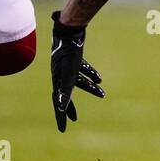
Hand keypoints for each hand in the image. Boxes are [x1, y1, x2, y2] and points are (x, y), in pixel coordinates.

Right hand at [49, 10, 104, 132]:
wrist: (68, 31)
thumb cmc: (68, 54)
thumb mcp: (68, 73)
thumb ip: (65, 89)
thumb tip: (61, 107)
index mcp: (57, 81)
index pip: (58, 103)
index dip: (61, 116)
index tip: (63, 129)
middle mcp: (60, 75)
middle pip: (64, 95)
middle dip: (69, 108)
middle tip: (73, 120)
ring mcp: (66, 66)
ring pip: (77, 82)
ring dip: (90, 88)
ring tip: (102, 94)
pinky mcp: (74, 58)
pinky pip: (82, 70)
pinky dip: (90, 75)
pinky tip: (100, 80)